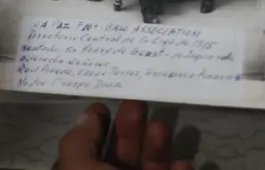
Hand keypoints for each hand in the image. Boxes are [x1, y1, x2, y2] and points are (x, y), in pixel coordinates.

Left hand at [59, 101, 193, 169]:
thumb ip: (81, 143)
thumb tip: (89, 114)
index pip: (89, 153)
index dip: (96, 128)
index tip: (104, 104)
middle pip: (123, 156)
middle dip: (130, 129)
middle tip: (138, 102)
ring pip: (151, 166)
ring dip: (158, 146)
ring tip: (161, 127)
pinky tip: (183, 162)